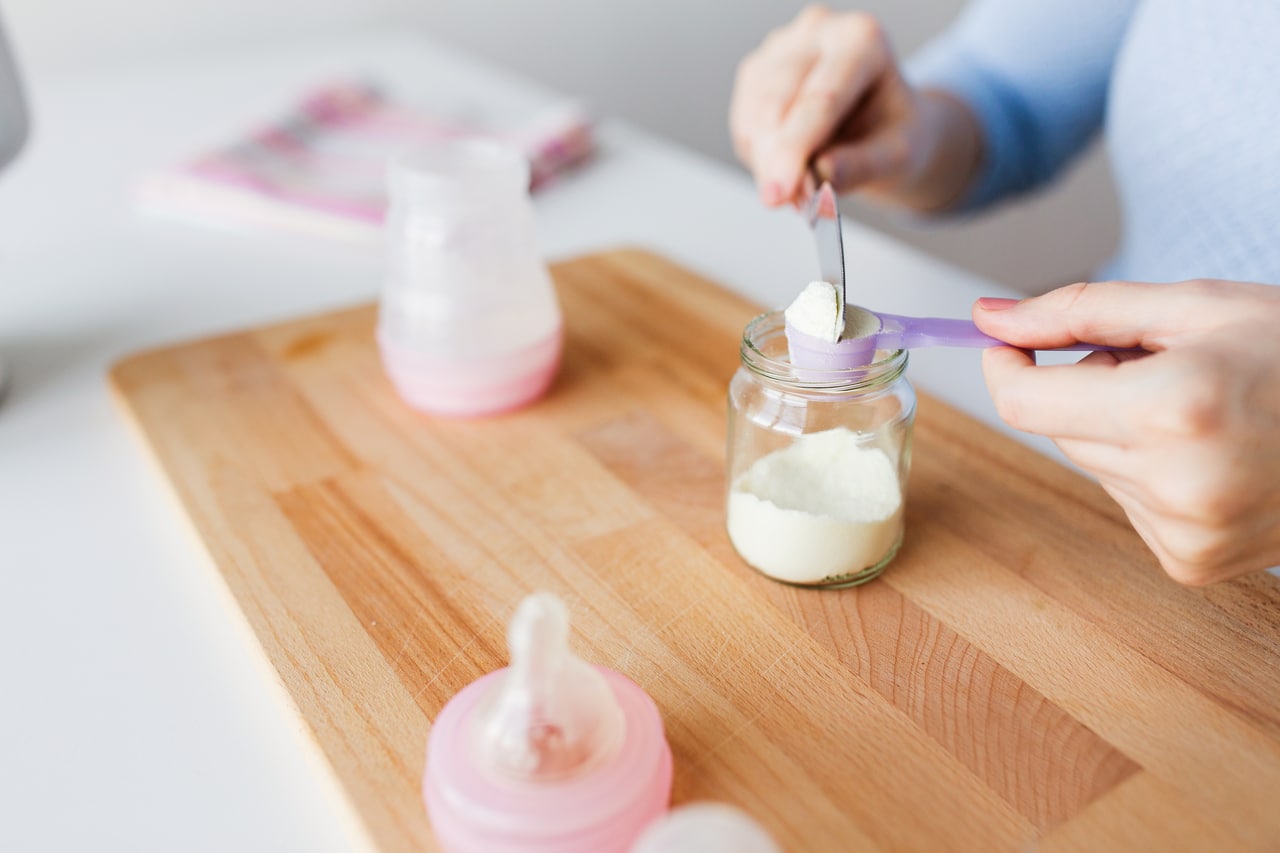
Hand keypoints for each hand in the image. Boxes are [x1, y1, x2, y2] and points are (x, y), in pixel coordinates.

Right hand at [729, 5, 978, 209]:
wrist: (882, 124)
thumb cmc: (892, 131)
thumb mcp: (898, 154)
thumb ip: (862, 166)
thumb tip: (820, 176)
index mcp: (862, 40)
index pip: (820, 98)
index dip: (795, 149)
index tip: (780, 192)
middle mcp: (819, 31)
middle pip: (779, 102)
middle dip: (776, 161)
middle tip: (787, 203)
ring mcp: (781, 48)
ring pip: (755, 113)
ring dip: (767, 163)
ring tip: (797, 190)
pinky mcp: (757, 71)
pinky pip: (744, 124)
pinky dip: (759, 157)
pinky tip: (786, 165)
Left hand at [974, 280, 1279, 584]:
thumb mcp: (1196, 306)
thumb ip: (1076, 311)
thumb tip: (987, 318)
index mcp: (1172, 409)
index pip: (1025, 403)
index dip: (1007, 366)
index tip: (1011, 342)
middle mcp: (1176, 483)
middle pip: (1059, 432)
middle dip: (1087, 391)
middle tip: (1158, 363)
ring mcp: (1188, 534)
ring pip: (1093, 467)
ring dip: (1121, 433)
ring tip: (1201, 410)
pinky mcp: (1193, 563)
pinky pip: (1128, 504)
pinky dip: (1150, 473)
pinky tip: (1214, 454)